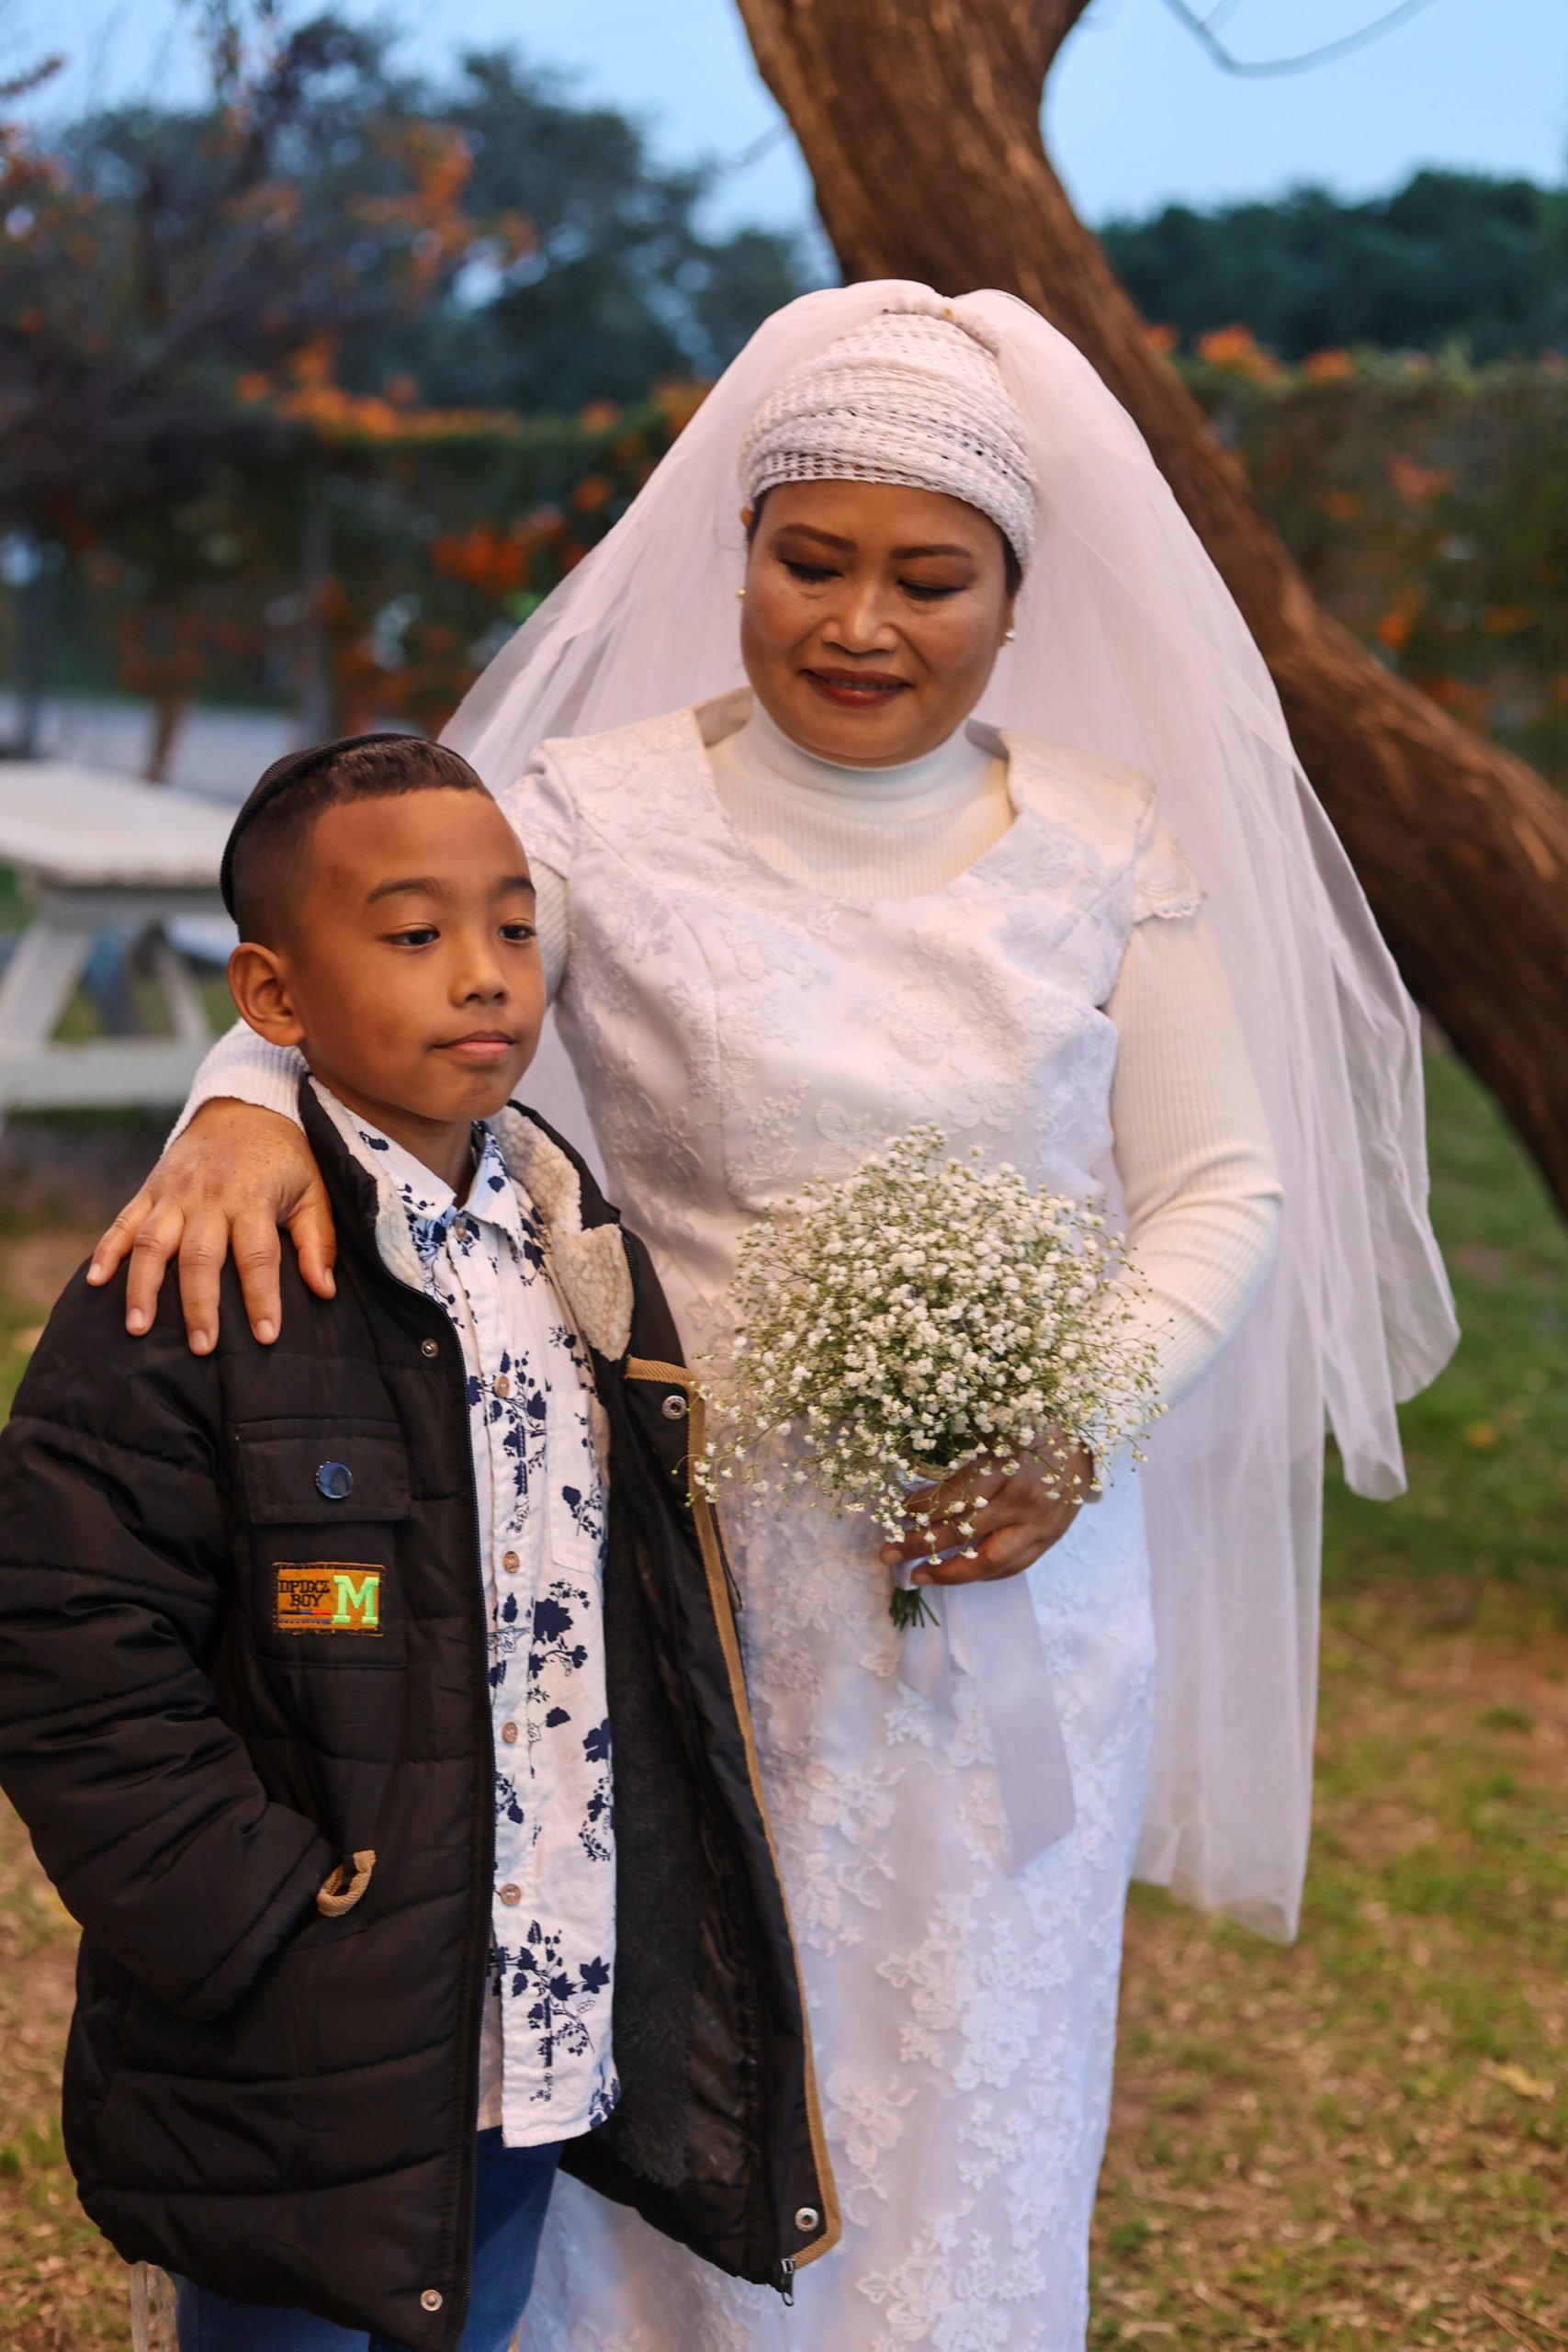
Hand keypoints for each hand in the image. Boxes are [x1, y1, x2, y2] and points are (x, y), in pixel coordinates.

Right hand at [87, 1100, 336, 1353]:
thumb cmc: (286, 1157)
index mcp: (252, 1198)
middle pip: (200, 1257)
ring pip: (153, 1243)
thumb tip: (323, 1290)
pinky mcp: (150, 1188)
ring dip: (143, 1286)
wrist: (244, 1105)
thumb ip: (318, 1240)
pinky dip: (107, 1250)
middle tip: (201, 1348)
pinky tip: (96, 1281)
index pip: (257, 1256)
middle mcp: (208, 1197)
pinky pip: (123, 1221)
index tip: (266, 1336)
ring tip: (138, 1327)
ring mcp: (174, 1192)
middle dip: (199, 1305)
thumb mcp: (314, 1190)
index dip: (261, 1298)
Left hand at [878, 1433, 1095, 1587]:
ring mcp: (1039, 1525)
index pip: (955, 1497)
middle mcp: (1023, 1500)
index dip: (922, 1508)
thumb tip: (921, 1482)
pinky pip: (1013, 1567)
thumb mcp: (998, 1423)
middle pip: (963, 1532)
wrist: (1092, 1437)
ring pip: (988, 1561)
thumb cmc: (1039, 1423)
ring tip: (917, 1577)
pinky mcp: (1049, 1539)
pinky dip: (983, 1575)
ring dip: (948, 1573)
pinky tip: (958, 1576)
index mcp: (1008, 1464)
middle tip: (887, 1554)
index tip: (896, 1512)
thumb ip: (964, 1451)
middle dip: (920, 1545)